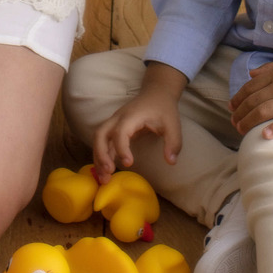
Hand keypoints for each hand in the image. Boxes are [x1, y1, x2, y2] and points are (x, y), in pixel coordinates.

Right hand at [91, 62, 187, 181]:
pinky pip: (103, 142)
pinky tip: (107, 172)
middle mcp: (118, 118)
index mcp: (132, 116)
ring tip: (104, 179)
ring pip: (98, 139)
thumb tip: (171, 162)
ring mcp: (114, 123)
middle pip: (100, 134)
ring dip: (98, 158)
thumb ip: (173, 142)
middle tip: (108, 172)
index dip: (121, 148)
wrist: (156, 93)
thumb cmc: (163, 109)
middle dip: (101, 154)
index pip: (120, 132)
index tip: (128, 164)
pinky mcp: (114, 129)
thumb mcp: (173, 124)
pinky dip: (102, 157)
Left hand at [229, 56, 272, 139]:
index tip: (231, 108)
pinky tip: (265, 136)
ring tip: (241, 131)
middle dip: (240, 113)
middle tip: (234, 123)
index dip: (238, 99)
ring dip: (249, 122)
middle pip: (254, 101)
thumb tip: (250, 74)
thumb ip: (269, 68)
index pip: (250, 87)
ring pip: (264, 111)